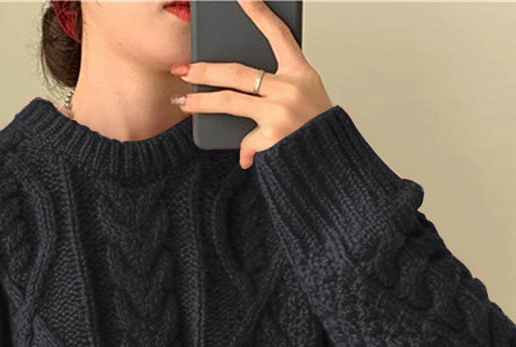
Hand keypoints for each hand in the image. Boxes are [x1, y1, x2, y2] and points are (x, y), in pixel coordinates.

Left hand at [169, 0, 332, 168]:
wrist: (334, 163)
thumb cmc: (319, 130)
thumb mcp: (307, 98)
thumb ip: (279, 88)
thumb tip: (243, 94)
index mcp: (301, 72)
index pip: (278, 34)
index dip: (259, 13)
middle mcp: (290, 88)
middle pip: (237, 71)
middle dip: (204, 69)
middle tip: (183, 68)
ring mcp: (280, 112)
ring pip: (228, 101)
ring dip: (200, 103)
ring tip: (182, 103)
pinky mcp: (272, 137)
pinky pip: (246, 142)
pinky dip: (245, 152)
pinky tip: (245, 159)